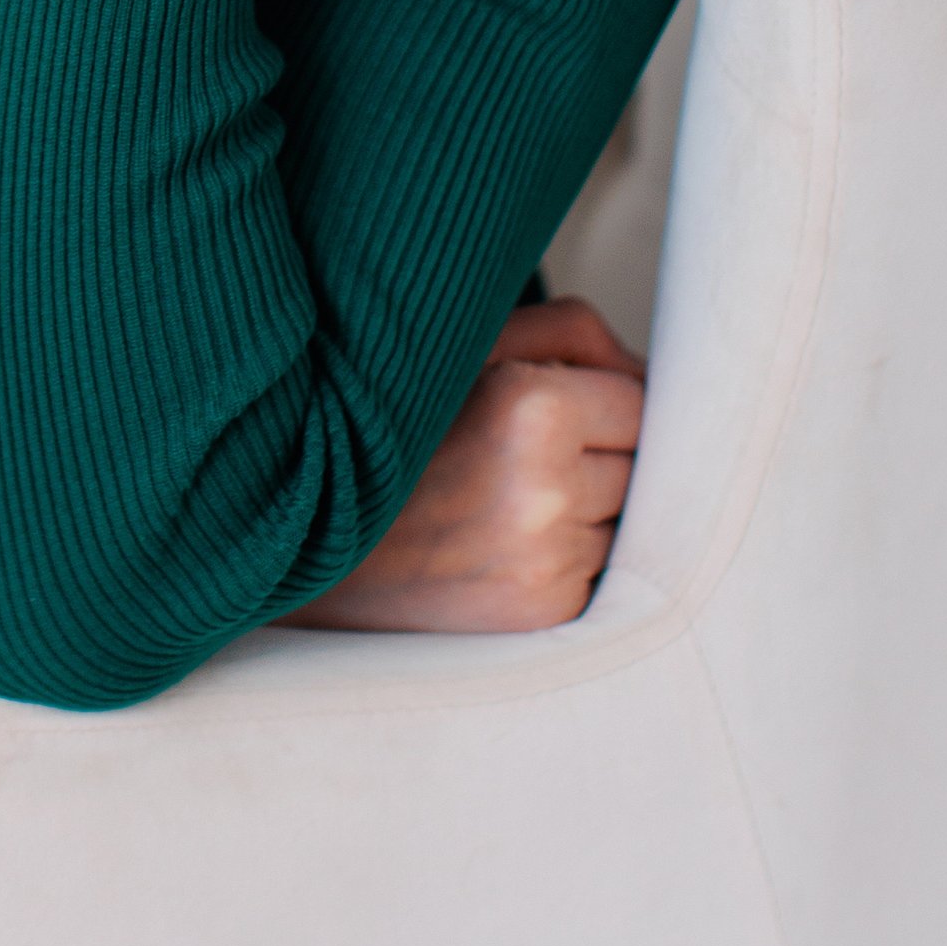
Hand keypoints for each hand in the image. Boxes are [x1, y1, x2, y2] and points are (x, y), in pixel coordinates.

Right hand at [279, 297, 648, 634]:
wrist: (299, 529)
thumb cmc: (391, 425)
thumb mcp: (466, 347)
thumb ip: (570, 333)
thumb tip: (647, 374)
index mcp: (534, 407)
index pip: (640, 400)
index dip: (602, 399)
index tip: (559, 404)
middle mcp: (547, 491)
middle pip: (643, 464)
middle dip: (602, 454)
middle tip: (525, 452)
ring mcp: (545, 561)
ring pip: (623, 521)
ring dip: (586, 509)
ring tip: (504, 497)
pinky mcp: (538, 613)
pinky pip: (596, 572)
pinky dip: (565, 555)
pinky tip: (501, 541)